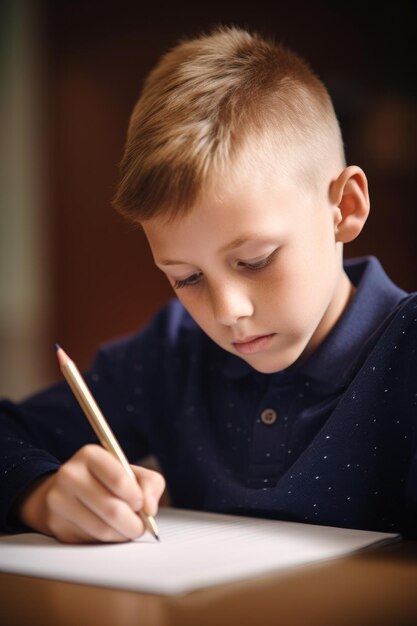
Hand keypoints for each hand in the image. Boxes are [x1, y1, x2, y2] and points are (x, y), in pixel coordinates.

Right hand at [17, 445, 165, 543]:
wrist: (65, 491)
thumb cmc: (105, 481)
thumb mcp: (131, 473)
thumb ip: (150, 484)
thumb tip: (150, 508)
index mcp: (90, 455)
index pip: (119, 479)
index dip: (136, 498)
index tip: (141, 505)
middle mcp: (70, 474)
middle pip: (112, 509)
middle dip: (134, 524)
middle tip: (140, 527)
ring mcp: (59, 500)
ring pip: (102, 529)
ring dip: (121, 535)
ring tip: (126, 530)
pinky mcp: (55, 524)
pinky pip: (89, 540)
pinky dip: (105, 541)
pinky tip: (108, 532)